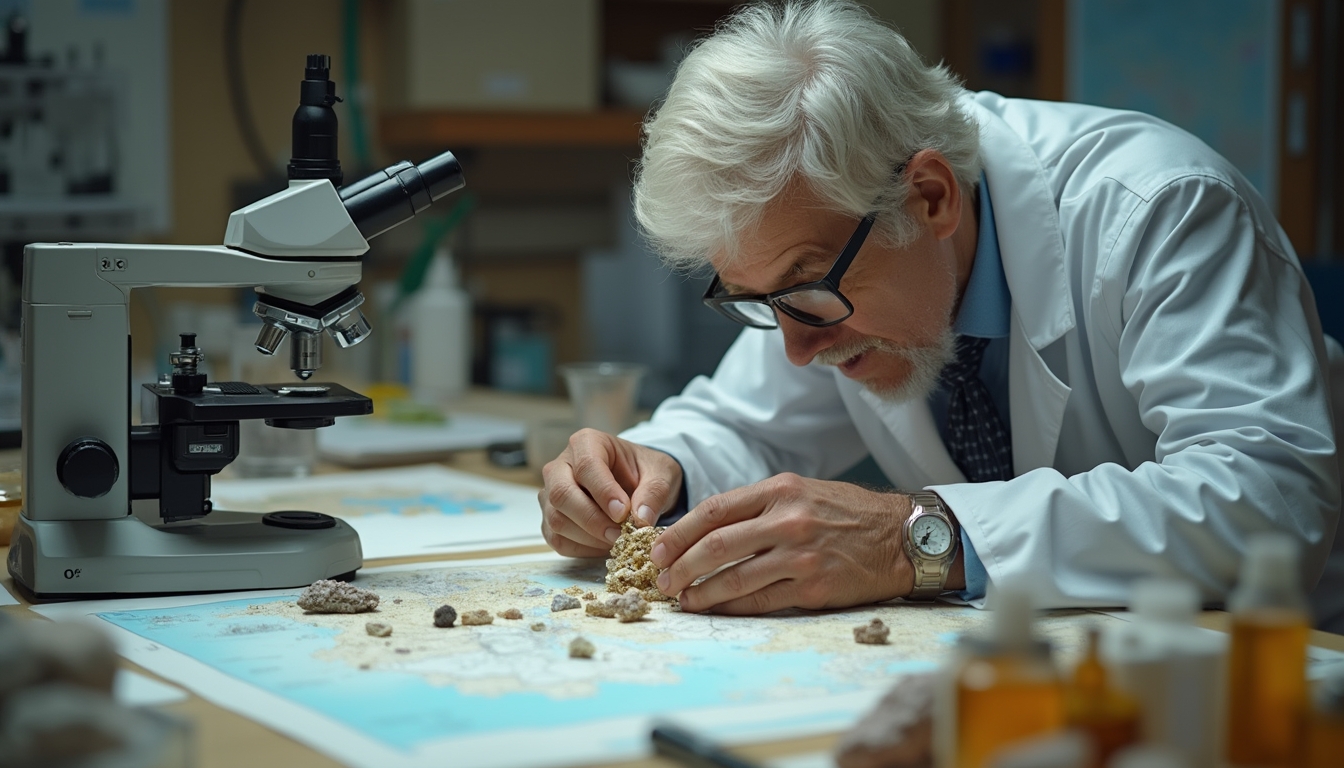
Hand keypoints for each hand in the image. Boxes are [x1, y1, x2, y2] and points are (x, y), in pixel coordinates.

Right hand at [538, 428, 683, 557]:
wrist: (637, 483)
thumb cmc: (645, 472)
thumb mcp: (660, 474)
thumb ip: (653, 493)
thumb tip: (641, 520)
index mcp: (586, 443)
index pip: (586, 466)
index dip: (603, 492)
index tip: (623, 513)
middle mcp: (560, 466)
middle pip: (561, 494)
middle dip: (592, 519)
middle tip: (620, 535)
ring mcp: (551, 494)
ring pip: (557, 520)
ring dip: (589, 537)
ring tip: (619, 540)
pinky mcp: (550, 520)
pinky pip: (558, 540)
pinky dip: (583, 549)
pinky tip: (606, 545)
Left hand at [650, 474, 944, 613]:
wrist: (900, 536)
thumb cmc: (846, 513)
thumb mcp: (801, 491)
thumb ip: (757, 506)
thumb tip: (706, 529)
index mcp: (780, 490)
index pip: (715, 510)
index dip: (679, 532)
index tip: (657, 549)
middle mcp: (788, 520)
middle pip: (716, 544)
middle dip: (680, 565)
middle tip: (662, 580)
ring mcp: (801, 555)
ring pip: (734, 577)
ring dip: (701, 591)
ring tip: (682, 599)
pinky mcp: (813, 587)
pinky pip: (760, 601)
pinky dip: (731, 606)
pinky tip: (714, 608)